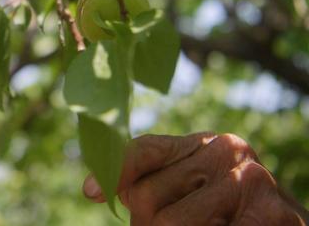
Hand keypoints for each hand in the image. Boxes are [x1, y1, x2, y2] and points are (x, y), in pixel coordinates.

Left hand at [83, 133, 308, 225]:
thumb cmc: (230, 213)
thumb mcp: (192, 189)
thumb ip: (154, 183)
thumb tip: (97, 187)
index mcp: (202, 143)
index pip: (145, 150)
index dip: (115, 172)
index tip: (90, 192)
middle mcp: (226, 151)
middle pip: (147, 196)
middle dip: (148, 225)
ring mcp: (250, 181)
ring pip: (169, 224)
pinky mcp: (271, 214)